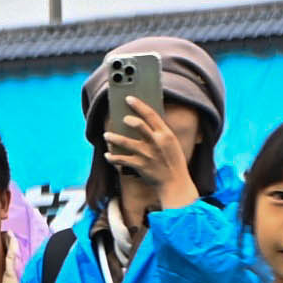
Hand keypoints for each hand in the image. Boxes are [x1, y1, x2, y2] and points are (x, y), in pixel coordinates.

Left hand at [103, 98, 192, 215]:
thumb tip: (144, 123)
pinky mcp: (139, 165)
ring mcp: (147, 154)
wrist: (175, 183)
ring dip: (113, 138)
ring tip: (107, 135)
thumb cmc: (173, 162)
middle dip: (127, 119)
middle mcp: (156, 142)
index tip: (129, 98)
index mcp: (166, 134)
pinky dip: (112, 158)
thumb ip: (159, 134)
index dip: (139, 105)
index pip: (151, 115)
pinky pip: (121, 159)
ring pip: (125, 142)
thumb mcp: (171, 144)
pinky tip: (107, 155)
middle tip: (121, 119)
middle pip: (139, 125)